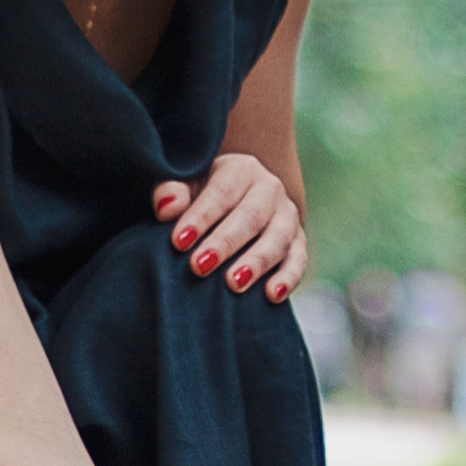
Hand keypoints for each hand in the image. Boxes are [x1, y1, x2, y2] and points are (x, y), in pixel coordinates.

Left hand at [153, 155, 306, 301]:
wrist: (233, 203)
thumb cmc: (200, 195)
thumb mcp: (184, 186)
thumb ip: (171, 191)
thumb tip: (167, 209)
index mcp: (240, 169)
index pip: (222, 192)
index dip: (201, 217)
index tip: (179, 242)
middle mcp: (269, 189)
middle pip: (251, 216)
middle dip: (225, 242)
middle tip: (200, 266)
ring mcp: (287, 216)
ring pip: (278, 238)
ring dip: (256, 262)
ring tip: (233, 284)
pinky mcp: (298, 242)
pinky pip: (299, 260)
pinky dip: (288, 278)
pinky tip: (272, 295)